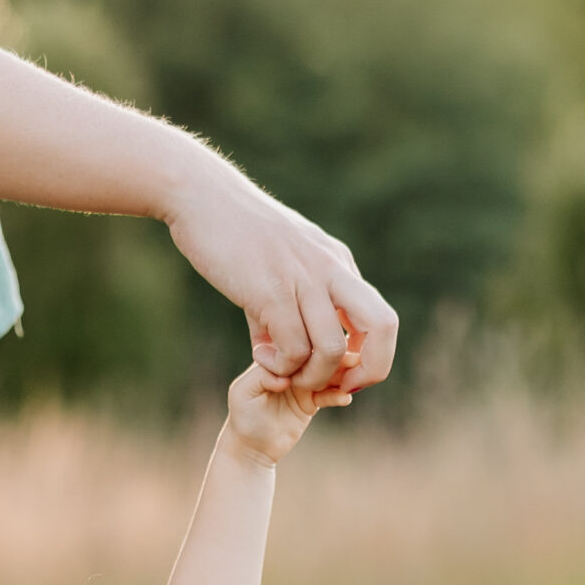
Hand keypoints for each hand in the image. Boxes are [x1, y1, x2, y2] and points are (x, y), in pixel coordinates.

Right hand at [161, 157, 398, 393]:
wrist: (201, 196)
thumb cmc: (233, 231)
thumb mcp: (276, 266)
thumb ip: (284, 311)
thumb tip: (278, 352)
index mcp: (338, 264)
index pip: (382, 320)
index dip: (372, 359)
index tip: (340, 376)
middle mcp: (331, 270)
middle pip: (383, 326)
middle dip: (370, 370)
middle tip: (336, 388)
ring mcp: (303, 279)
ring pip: (332, 349)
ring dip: (310, 376)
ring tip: (282, 369)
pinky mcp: (271, 291)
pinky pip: (292, 348)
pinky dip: (280, 365)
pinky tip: (259, 352)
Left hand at [222, 351, 357, 466]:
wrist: (252, 448)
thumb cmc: (243, 418)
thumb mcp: (243, 394)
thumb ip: (261, 378)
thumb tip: (285, 377)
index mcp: (274, 358)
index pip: (298, 346)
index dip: (314, 346)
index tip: (327, 350)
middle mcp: (292, 368)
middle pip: (318, 357)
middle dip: (335, 358)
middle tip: (352, 361)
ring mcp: (303, 384)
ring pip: (328, 374)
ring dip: (342, 375)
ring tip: (351, 380)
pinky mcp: (312, 401)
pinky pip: (330, 394)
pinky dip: (338, 395)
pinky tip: (344, 398)